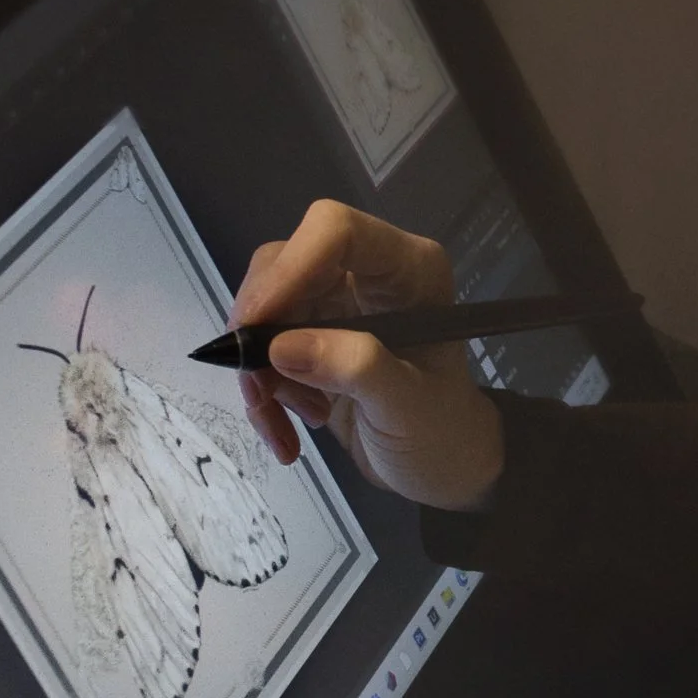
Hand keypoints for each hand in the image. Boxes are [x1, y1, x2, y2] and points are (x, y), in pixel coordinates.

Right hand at [230, 201, 505, 512]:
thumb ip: (358, 370)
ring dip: (259, 372)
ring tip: (298, 421)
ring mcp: (333, 302)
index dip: (289, 268)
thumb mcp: (409, 408)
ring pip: (261, 308)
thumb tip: (282, 346)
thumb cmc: (442, 432)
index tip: (255, 325)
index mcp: (408, 269)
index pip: (336, 231)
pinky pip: (258, 348)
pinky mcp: (306, 335)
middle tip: (263, 391)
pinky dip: (261, 394)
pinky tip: (287, 433)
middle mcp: (366, 272)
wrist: (439, 467)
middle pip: (283, 265)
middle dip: (260, 332)